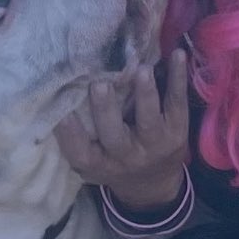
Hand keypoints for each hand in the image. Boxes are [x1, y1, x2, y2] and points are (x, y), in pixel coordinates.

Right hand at [55, 49, 188, 209]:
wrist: (154, 184)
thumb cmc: (114, 161)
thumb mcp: (93, 157)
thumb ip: (79, 133)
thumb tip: (60, 89)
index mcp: (99, 163)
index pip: (80, 153)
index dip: (70, 136)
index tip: (61, 112)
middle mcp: (126, 157)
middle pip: (115, 137)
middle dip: (106, 110)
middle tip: (99, 84)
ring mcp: (154, 145)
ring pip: (149, 121)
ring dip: (146, 94)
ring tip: (142, 70)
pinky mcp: (177, 131)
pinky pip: (177, 104)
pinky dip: (178, 79)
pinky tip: (178, 55)